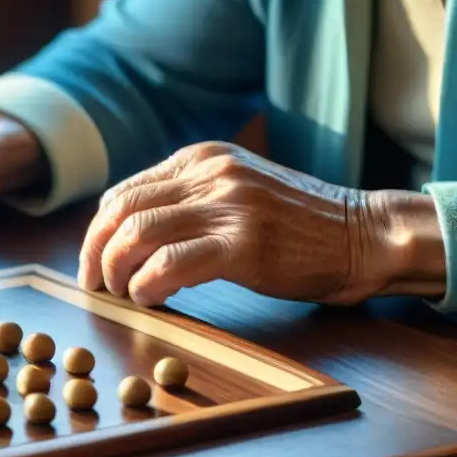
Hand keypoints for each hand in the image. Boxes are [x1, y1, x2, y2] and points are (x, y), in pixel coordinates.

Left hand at [77, 141, 426, 305]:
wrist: (363, 234)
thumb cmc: (296, 223)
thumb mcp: (236, 189)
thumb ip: (188, 199)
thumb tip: (128, 232)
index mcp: (201, 158)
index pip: (123, 192)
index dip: (97, 231)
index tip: (93, 260)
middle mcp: (209, 174)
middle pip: (121, 211)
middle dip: (95, 251)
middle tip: (94, 283)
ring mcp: (227, 206)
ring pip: (137, 234)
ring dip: (116, 270)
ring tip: (120, 293)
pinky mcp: (243, 244)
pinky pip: (170, 263)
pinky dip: (147, 284)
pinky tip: (148, 298)